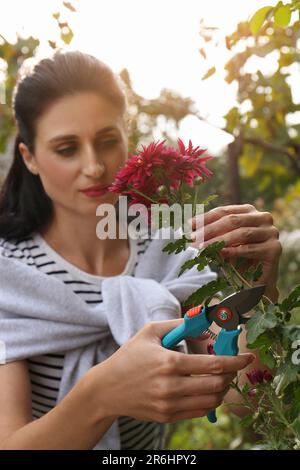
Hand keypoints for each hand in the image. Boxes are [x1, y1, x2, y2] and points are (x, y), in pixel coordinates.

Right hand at [91, 319, 254, 422]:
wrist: (107, 389)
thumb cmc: (130, 356)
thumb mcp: (151, 332)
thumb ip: (180, 325)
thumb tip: (206, 327)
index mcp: (169, 362)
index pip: (213, 364)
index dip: (235, 361)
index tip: (248, 358)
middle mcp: (171, 386)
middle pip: (216, 385)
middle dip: (230, 374)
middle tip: (230, 366)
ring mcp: (169, 404)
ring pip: (211, 401)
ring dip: (222, 389)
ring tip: (219, 377)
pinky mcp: (167, 417)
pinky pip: (200, 412)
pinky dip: (210, 401)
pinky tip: (206, 389)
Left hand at [189, 204, 281, 301]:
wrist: (255, 284)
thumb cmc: (237, 261)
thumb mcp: (222, 244)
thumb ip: (212, 234)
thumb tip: (190, 227)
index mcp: (249, 212)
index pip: (225, 211)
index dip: (206, 218)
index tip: (189, 225)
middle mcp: (263, 218)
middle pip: (233, 220)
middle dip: (210, 229)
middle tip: (193, 238)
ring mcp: (271, 233)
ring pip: (242, 233)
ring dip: (219, 241)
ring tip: (203, 247)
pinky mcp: (274, 249)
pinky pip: (250, 249)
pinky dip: (234, 251)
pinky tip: (221, 253)